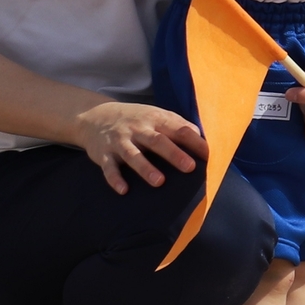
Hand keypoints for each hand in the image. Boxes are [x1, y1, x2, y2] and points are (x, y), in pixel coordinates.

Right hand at [73, 101, 201, 191]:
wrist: (95, 116)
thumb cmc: (135, 120)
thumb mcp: (155, 115)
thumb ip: (176, 125)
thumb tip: (200, 137)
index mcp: (155, 119)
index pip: (178, 129)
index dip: (194, 141)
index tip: (208, 154)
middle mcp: (137, 129)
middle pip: (157, 141)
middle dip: (173, 154)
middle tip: (189, 167)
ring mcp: (119, 141)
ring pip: (133, 155)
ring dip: (145, 168)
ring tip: (159, 181)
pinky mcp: (103, 154)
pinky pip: (109, 167)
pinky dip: (115, 178)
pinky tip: (123, 190)